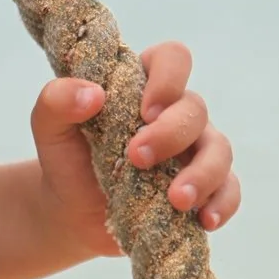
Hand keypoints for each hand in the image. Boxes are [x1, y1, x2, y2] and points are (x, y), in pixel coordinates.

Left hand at [30, 40, 239, 260]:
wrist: (71, 211)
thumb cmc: (66, 158)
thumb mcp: (48, 127)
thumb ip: (56, 101)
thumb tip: (92, 94)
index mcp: (142, 86)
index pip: (172, 59)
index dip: (168, 77)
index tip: (143, 110)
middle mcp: (175, 113)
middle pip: (196, 108)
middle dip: (171, 133)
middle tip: (136, 158)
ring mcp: (193, 151)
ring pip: (220, 150)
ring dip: (203, 173)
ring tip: (176, 200)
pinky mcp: (203, 189)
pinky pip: (229, 190)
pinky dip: (223, 203)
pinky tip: (205, 219)